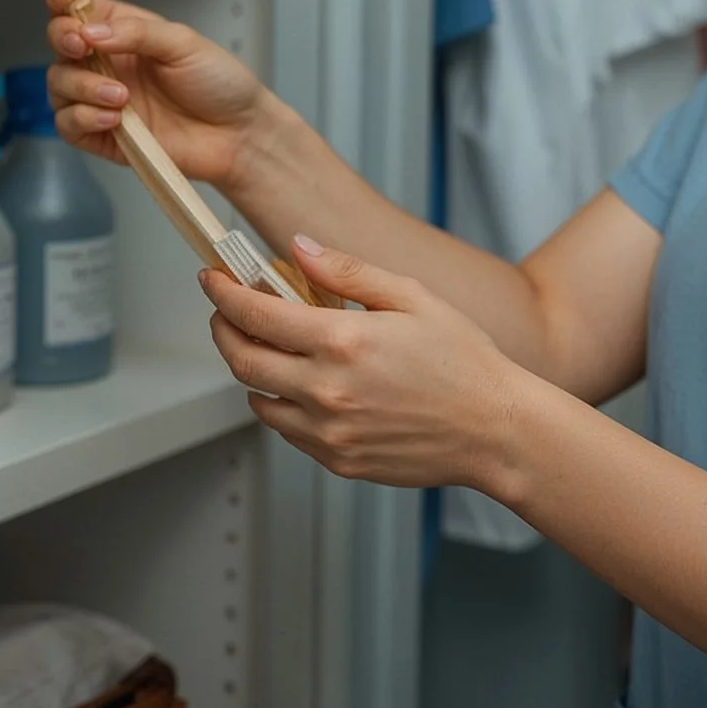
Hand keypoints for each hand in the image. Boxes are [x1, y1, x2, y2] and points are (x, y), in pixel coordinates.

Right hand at [44, 0, 274, 188]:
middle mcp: (110, 64)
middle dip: (63, 41)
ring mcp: (103, 100)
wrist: (238, 134)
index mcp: (126, 33)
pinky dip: (83, 118)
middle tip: (82, 46)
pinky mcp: (104, 135)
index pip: (81, 10)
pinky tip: (114, 118)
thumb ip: (137, 32)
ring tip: (120, 96)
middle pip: (60, 45)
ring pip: (59, 86)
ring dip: (81, 87)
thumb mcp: (184, 43)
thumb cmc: (220, 85)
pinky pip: (69, 125)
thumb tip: (93, 31)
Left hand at [203, 236, 534, 494]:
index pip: (255, 313)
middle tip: (228, 311)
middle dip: (224, 329)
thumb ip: (347, 270)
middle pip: (242, 359)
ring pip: (258, 399)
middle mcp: (326, 390)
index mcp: (342, 342)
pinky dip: (282, 405)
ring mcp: (328, 432)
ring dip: (252, 370)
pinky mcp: (337, 460)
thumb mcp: (411, 297)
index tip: (212, 279)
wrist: (495, 430)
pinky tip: (304, 386)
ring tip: (270, 348)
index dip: (223, 293)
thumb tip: (299, 247)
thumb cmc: (464, 362)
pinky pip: (288, 431)